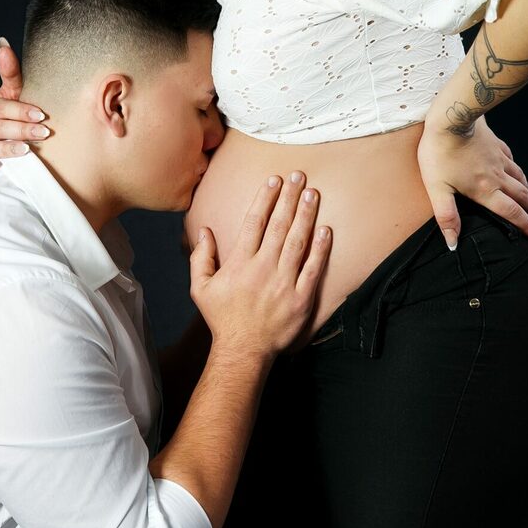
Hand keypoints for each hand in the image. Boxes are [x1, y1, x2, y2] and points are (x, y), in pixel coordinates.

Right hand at [0, 38, 49, 176]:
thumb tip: (3, 42)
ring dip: (5, 148)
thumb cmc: (15, 114)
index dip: (21, 110)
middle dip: (21, 130)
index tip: (41, 114)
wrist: (11, 139)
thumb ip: (11, 72)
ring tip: (25, 150)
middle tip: (44, 133)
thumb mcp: (15, 93)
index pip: (2, 107)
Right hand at [189, 173, 330, 358]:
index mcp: (240, 263)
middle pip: (278, 225)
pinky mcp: (301, 299)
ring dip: (306, 215)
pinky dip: (321, 249)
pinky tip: (326, 230)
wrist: (243, 350)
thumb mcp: (200, 288)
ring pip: (297, 242)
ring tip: (313, 194)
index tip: (274, 180)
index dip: (265, 198)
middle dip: (290, 198)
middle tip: (299, 176)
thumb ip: (200, 257)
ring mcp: (284, 283)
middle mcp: (263, 269)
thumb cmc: (222, 318)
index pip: (254, 222)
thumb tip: (203, 230)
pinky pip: (313, 269)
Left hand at [417, 115, 527, 248]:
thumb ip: (446, 216)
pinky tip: (515, 171)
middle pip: (521, 197)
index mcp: (484, 190)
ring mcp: (498, 159)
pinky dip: (517, 170)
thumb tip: (452, 242)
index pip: (510, 212)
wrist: (450, 120)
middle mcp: (497, 176)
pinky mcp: (496, 145)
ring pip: (520, 178)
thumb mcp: (437, 189)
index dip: (524, 225)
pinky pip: (511, 160)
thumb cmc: (440, 153)